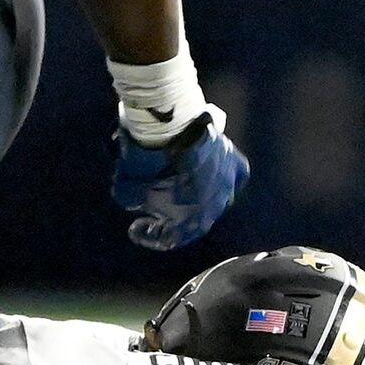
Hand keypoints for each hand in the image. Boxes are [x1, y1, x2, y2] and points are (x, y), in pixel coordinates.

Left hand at [112, 107, 248, 250]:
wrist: (173, 127)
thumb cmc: (149, 161)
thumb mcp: (129, 187)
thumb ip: (131, 200)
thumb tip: (132, 201)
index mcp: (187, 221)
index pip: (172, 238)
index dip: (153, 235)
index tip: (138, 226)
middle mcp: (212, 209)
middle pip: (195, 220)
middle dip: (177, 216)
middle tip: (160, 207)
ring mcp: (227, 187)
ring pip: (215, 200)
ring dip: (198, 196)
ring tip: (183, 187)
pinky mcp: (235, 165)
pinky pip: (234, 177)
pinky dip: (222, 178)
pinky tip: (212, 175)